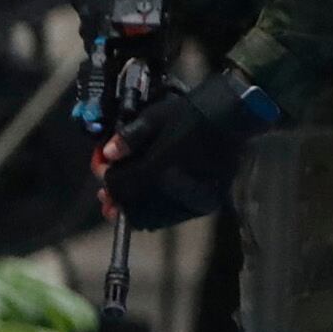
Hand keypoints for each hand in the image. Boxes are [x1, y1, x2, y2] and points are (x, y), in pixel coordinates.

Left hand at [97, 73, 272, 229]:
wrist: (230, 119)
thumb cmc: (189, 114)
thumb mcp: (154, 117)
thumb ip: (129, 137)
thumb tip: (107, 154)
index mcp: (160, 165)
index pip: (123, 185)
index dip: (108, 180)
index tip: (102, 171)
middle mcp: (176, 188)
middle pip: (136, 206)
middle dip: (118, 200)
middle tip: (106, 197)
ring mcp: (192, 198)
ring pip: (154, 216)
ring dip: (136, 210)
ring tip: (126, 204)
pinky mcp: (205, 202)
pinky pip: (174, 216)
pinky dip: (157, 214)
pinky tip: (150, 206)